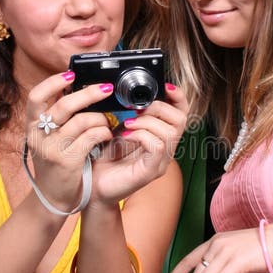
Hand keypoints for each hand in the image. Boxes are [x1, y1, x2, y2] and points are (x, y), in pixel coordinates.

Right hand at [24, 72, 116, 211]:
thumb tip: (79, 92)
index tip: (71, 74)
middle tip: (106, 88)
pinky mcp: (66, 161)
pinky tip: (106, 136)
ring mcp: (51, 149)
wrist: (52, 197)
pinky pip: (90, 138)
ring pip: (81, 121)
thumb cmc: (55, 163)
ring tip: (107, 120)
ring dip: (100, 118)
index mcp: (32, 126)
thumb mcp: (48, 138)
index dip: (53, 82)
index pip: (36, 96)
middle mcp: (38, 135)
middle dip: (89, 94)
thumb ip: (58, 119)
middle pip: (64, 105)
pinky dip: (102, 133)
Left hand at [90, 84, 187, 203]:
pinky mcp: (150, 172)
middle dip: (158, 107)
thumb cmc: (103, 159)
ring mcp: (160, 162)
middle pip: (181, 120)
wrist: (91, 186)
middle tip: (136, 111)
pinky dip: (141, 135)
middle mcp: (165, 150)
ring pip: (170, 132)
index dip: (178, 97)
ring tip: (127, 124)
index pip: (182, 113)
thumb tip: (130, 95)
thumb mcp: (117, 129)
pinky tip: (125, 136)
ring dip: (146, 122)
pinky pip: (157, 146)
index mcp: (160, 137)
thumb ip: (129, 114)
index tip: (164, 87)